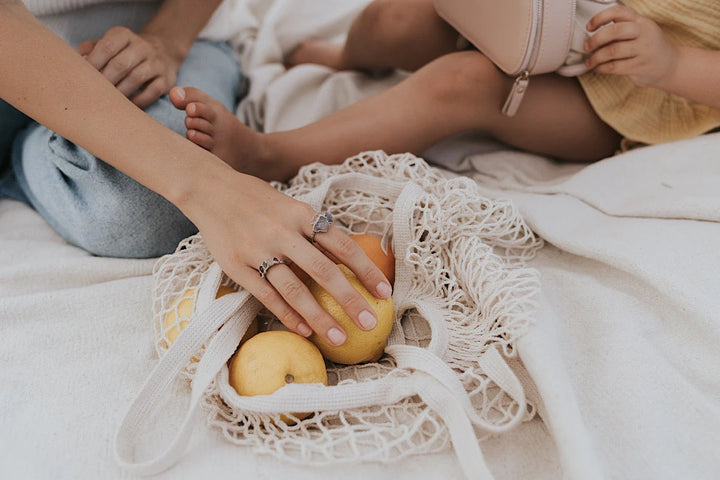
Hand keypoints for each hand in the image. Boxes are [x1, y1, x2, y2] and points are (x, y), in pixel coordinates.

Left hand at [77, 26, 183, 108]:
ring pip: (137, 78)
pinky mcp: (166, 79)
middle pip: (121, 64)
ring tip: (110, 101)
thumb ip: (90, 50)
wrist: (162, 52)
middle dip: (106, 81)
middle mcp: (142, 46)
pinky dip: (139, 101)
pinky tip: (128, 106)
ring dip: (121, 92)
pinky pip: (153, 91)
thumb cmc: (125, 52)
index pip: (106, 47)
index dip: (93, 63)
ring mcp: (156, 62)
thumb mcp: (108, 44)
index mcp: (123, 35)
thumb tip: (78, 63)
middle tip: (95, 94)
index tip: (83, 78)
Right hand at [183, 166, 392, 346]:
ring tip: (339, 338)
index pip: (342, 244)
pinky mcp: (236, 266)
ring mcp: (258, 249)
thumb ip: (315, 233)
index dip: (366, 270)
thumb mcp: (292, 208)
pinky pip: (266, 295)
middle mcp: (282, 231)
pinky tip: (305, 330)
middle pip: (322, 270)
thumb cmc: (259, 202)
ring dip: (320, 316)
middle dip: (349, 299)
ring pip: (294, 289)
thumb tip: (347, 262)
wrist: (211, 190)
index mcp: (302, 214)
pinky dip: (288, 314)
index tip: (385, 292)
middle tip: (369, 323)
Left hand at [584, 6, 678, 87]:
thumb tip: (591, 35)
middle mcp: (644, 32)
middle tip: (586, 47)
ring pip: (613, 50)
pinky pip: (615, 67)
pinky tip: (598, 68)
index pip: (619, 11)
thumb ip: (621, 28)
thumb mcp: (639, 30)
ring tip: (590, 61)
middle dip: (596, 39)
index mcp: (640, 21)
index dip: (600, 17)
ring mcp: (644, 49)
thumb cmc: (646, 46)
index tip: (589, 27)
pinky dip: (602, 68)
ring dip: (596, 57)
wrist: (671, 65)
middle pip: (616, 31)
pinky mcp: (641, 66)